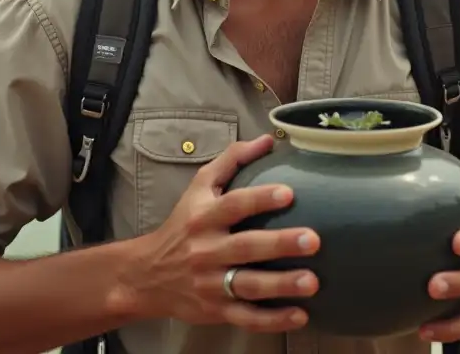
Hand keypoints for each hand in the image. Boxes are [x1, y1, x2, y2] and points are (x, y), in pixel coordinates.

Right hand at [122, 134, 320, 332]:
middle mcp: (206, 250)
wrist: (146, 275)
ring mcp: (211, 283)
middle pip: (245, 247)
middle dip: (279, 244)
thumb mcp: (198, 188)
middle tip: (313, 240)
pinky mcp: (216, 311)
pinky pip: (246, 317)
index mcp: (204, 217)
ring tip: (312, 282)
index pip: (233, 205)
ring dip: (281, 285)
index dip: (260, 199)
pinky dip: (272, 320)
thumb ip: (231, 161)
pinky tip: (300, 315)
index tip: (289, 193)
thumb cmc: (182, 225)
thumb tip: (267, 140)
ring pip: (248, 285)